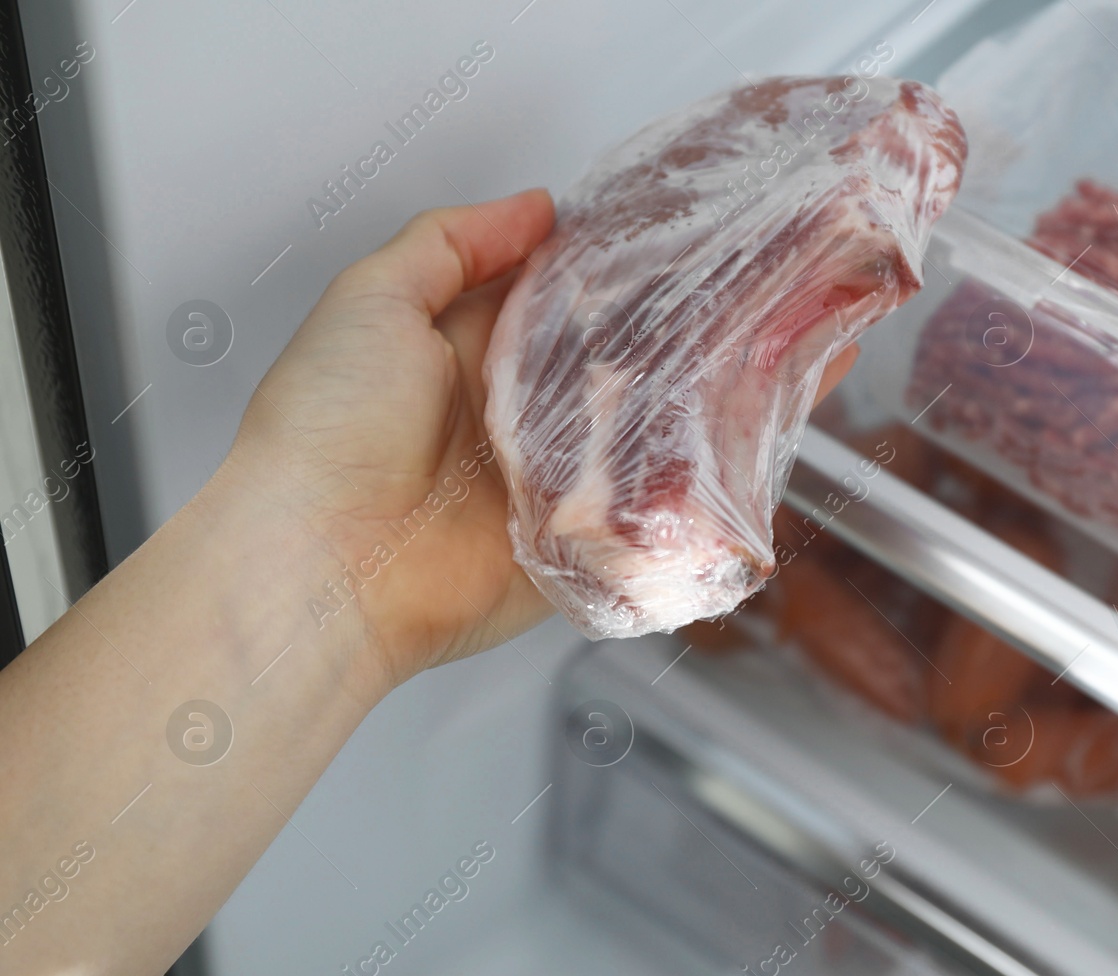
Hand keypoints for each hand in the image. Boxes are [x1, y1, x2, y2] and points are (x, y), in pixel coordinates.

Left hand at [218, 189, 859, 687]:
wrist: (324, 565)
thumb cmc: (327, 431)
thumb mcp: (372, 299)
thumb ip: (451, 243)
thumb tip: (532, 207)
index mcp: (470, 355)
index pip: (562, 303)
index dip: (613, 275)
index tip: (673, 244)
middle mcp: (514, 419)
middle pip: (608, 370)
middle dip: (660, 344)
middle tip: (722, 310)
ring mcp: (546, 487)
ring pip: (634, 442)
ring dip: (673, 417)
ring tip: (733, 377)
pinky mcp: (568, 550)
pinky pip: (633, 521)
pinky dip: (669, 498)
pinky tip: (709, 462)